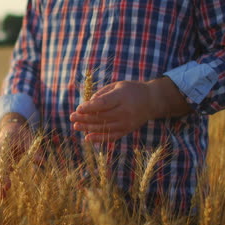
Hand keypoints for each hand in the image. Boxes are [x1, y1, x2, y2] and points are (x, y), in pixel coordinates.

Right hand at [0, 113, 33, 198]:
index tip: (7, 186)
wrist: (11, 128)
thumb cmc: (22, 134)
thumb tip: (42, 162)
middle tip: (0, 196)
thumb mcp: (29, 140)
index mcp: (4, 145)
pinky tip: (0, 193)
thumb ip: (34, 151)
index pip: (3, 162)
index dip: (4, 175)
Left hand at [70, 78, 190, 141]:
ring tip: (76, 126)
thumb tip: (88, 104)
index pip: (103, 104)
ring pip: (104, 128)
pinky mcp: (127, 130)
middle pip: (101, 117)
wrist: (152, 100)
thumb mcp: (117, 85)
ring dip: (88, 128)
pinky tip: (88, 138)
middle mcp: (125, 111)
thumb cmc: (130, 90)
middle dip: (84, 118)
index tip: (78, 108)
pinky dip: (99, 138)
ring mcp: (127, 123)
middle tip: (71, 117)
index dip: (89, 107)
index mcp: (122, 97)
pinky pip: (112, 136)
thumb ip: (102, 94)